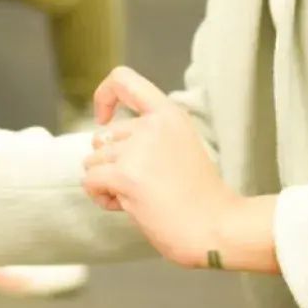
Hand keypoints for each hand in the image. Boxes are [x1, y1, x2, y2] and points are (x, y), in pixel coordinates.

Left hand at [82, 68, 270, 270]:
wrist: (217, 227)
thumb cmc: (199, 197)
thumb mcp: (180, 146)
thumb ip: (145, 136)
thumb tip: (98, 138)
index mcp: (169, 115)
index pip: (124, 79)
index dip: (104, 95)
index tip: (103, 119)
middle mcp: (152, 126)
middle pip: (103, 137)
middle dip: (113, 164)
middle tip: (145, 185)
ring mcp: (137, 150)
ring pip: (93, 161)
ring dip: (107, 182)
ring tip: (141, 197)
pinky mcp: (125, 175)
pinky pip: (90, 180)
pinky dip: (100, 196)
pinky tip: (126, 206)